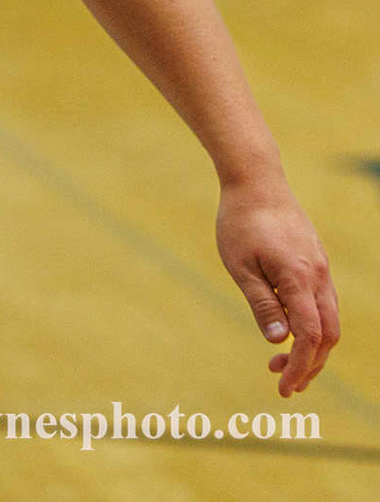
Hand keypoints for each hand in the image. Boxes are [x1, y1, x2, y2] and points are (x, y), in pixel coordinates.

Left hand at [215, 175, 339, 396]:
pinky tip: (288, 331)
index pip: (310, 336)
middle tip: (282, 383)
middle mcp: (318, 276)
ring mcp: (321, 269)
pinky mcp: (316, 263)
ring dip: (311, 347)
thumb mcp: (240, 266)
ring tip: (281, 362)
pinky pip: (323, 303)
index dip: (300, 366)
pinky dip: (312, 325)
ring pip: (329, 321)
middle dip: (309, 364)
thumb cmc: (240, 222)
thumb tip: (279, 342)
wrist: (257, 182)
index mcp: (299, 278)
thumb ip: (261, 304)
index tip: (283, 387)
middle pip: (328, 335)